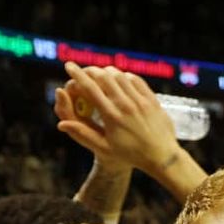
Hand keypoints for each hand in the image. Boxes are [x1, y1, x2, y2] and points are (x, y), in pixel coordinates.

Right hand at [55, 63, 182, 174]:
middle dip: (90, 70)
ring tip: (99, 73)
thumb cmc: (131, 155)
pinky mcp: (152, 100)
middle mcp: (126, 105)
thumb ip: (82, 134)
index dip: (77, 74)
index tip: (68, 66)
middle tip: (84, 70)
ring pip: (120, 75)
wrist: (162, 157)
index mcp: (112, 116)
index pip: (90, 88)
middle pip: (104, 77)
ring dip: (106, 71)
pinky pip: (136, 80)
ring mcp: (141, 101)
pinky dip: (124, 75)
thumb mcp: (104, 148)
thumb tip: (61, 124)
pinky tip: (119, 78)